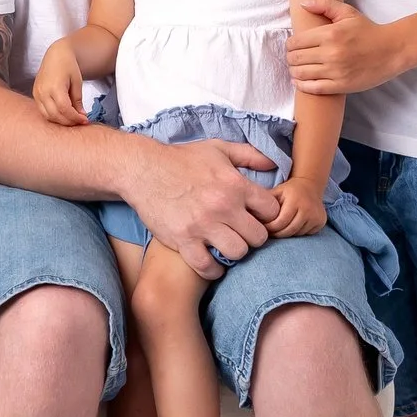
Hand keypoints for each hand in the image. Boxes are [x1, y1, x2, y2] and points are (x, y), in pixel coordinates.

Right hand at [32, 40, 89, 126]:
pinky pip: (43, 111)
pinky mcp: (35, 95)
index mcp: (55, 86)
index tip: (85, 120)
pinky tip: (63, 114)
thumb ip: (77, 99)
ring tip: (72, 118)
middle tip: (80, 120)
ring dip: (61, 121)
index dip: (75, 117)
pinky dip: (53, 116)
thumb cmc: (68, 65)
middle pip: (55, 115)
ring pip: (48, 116)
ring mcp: (37, 94)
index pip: (64, 109)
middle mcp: (43, 91)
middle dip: (69, 121)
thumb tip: (81, 115)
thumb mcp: (77, 82)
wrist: (56, 55)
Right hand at [121, 136, 279, 279]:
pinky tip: (211, 261)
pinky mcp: (183, 240)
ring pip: (238, 253)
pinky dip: (212, 269)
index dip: (266, 215)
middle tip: (241, 232)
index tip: (255, 216)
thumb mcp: (218, 148)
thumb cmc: (181, 159)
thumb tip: (274, 165)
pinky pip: (207, 266)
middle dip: (252, 235)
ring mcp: (203, 225)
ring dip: (234, 251)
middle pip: (258, 237)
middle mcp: (223, 206)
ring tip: (226, 245)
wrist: (142, 170)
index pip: (271, 210)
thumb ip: (250, 155)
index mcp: (235, 184)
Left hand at [267, 172, 327, 237]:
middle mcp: (308, 209)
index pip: (280, 222)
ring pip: (297, 234)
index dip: (270, 228)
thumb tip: (250, 214)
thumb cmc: (289, 190)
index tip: (263, 227)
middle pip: (289, 230)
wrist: (310, 185)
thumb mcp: (276, 192)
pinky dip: (297, 232)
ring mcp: (316, 216)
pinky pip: (305, 233)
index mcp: (295, 201)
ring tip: (279, 229)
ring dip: (286, 234)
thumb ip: (265, 202)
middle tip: (269, 232)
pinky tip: (291, 226)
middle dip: (277, 233)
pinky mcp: (321, 222)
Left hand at [287, 0, 407, 95]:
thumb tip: (302, 4)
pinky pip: (313, 88)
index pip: (295, 42)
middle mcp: (331, 53)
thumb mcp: (348, 13)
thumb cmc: (368, 31)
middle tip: (292, 57)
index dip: (290, 44)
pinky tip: (299, 81)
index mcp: (330, 34)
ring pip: (301, 73)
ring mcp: (336, 70)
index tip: (292, 46)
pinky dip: (302, 85)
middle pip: (295, 58)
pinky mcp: (341, 85)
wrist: (392, 50)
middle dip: (290, 58)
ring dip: (294, 71)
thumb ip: (325, 5)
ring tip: (295, 68)